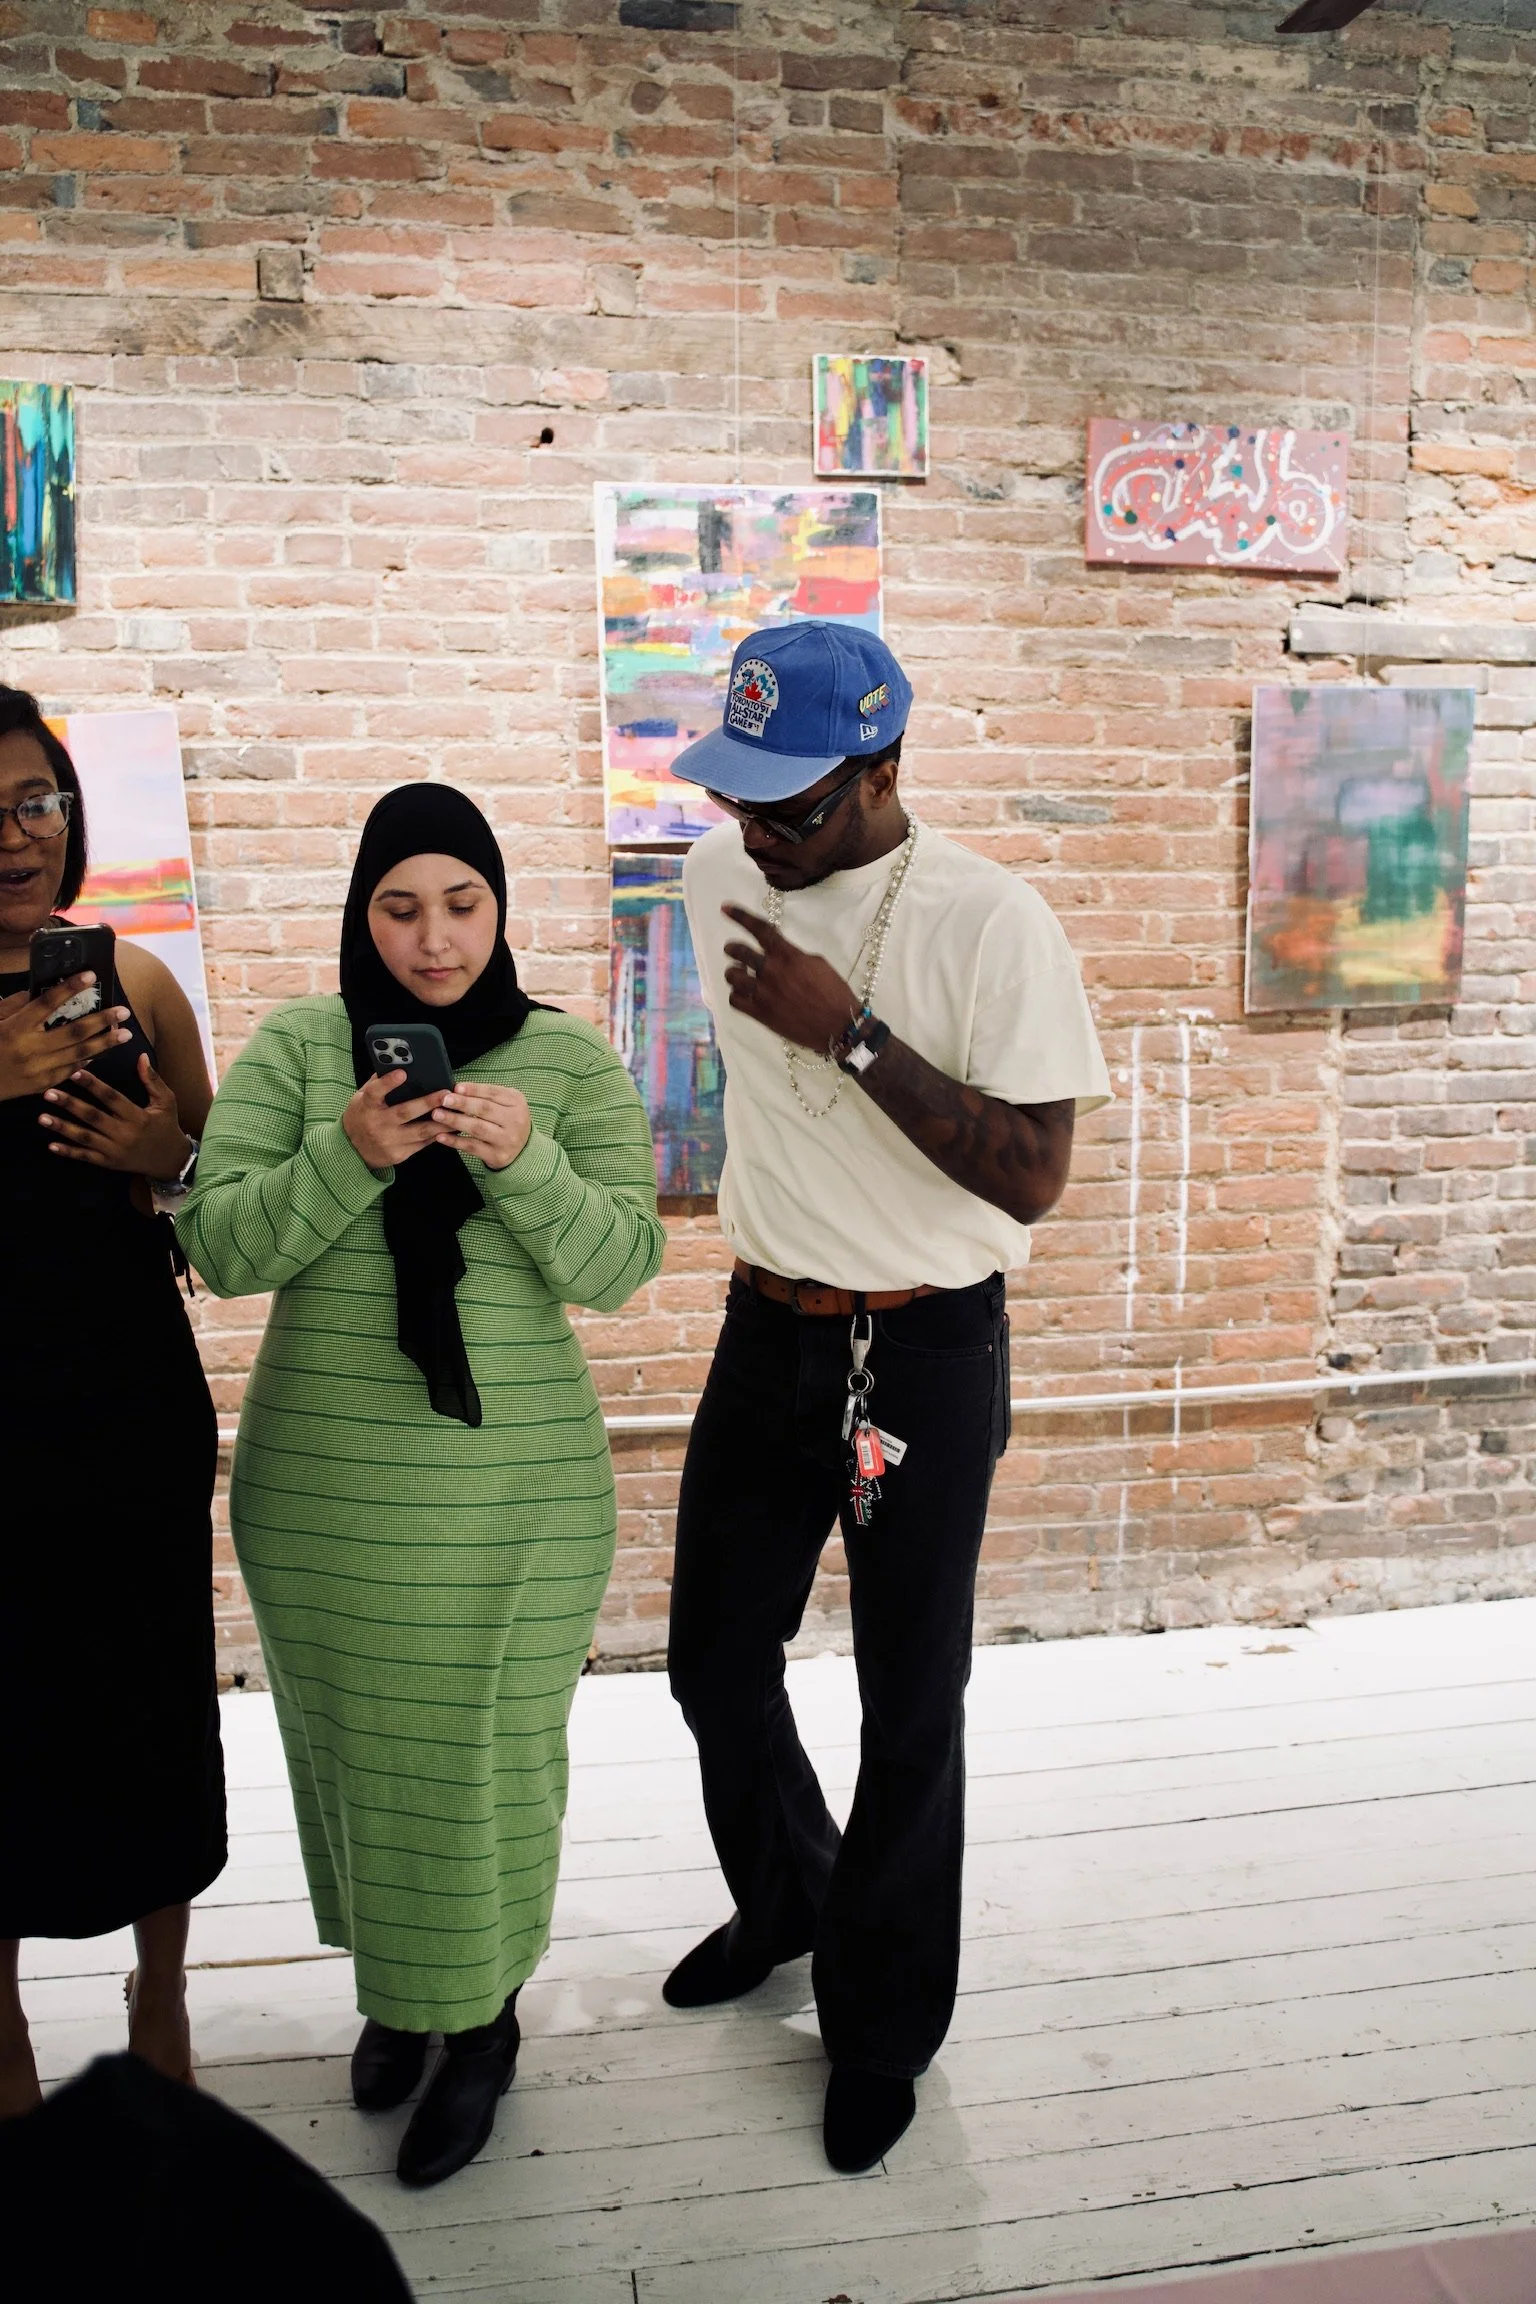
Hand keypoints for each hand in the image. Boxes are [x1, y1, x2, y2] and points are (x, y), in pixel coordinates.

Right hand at [0, 976, 131, 1102]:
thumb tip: (40, 990)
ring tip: (125, 1035)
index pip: (47, 1003)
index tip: (90, 976)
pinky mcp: (42, 1084)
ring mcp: (37, 1069)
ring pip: (78, 1055)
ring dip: (104, 1044)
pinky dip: (87, 1061)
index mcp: (15, 1027)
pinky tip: (101, 1052)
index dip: (69, 988)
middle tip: (123, 1011)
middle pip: (73, 1032)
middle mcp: (29, 1048)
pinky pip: (71, 1071)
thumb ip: (15, 1004)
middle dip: (102, 1021)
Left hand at [38, 1050, 193, 1177]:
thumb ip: (152, 1080)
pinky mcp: (109, 1163)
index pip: (112, 1098)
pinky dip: (69, 1152)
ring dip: (63, 1127)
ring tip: (42, 1118)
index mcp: (138, 1117)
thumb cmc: (167, 1126)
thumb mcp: (167, 1102)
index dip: (93, 1085)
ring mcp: (115, 1151)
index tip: (75, 1073)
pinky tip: (51, 1145)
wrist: (171, 1161)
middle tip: (49, 1093)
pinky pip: (86, 1157)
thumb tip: (142, 1057)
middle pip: (93, 1117)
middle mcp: (125, 1134)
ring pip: (85, 1138)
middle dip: (70, 1104)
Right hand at [341, 1070, 450, 1172]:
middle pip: (405, 1112)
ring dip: (441, 1122)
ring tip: (457, 1111)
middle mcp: (378, 1124)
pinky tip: (451, 1126)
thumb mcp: (361, 1098)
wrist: (353, 1150)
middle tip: (446, 1093)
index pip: (375, 1092)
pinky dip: (438, 1134)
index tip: (402, 1072)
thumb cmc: (361, 1117)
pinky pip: (422, 1143)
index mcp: (367, 1106)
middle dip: (428, 1102)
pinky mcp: (399, 1154)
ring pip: (420, 1131)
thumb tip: (396, 1063)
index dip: (388, 1082)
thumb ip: (377, 1083)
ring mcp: (389, 1141)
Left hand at [436, 1082, 531, 1170]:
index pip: (493, 1093)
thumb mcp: (506, 1104)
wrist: (523, 1150)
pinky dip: (455, 1141)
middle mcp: (515, 1121)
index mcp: (517, 1102)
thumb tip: (457, 1089)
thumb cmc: (507, 1121)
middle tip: (444, 1100)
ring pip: (477, 1128)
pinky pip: (472, 1147)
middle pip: (485, 1109)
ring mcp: (506, 1139)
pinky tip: (441, 1136)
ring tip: (438, 1115)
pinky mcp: (497, 1155)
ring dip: (455, 1120)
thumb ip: (486, 1096)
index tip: (456, 1087)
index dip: (473, 1089)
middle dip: (462, 1103)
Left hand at [721, 905, 861, 1052]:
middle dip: (732, 949)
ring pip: (732, 976)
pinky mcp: (760, 1014)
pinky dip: (737, 995)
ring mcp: (763, 994)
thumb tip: (778, 955)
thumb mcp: (817, 963)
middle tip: (733, 951)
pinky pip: (735, 1000)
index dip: (740, 916)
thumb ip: (793, 955)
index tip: (725, 907)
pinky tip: (744, 994)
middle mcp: (771, 971)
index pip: (760, 930)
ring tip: (742, 975)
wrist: (837, 1026)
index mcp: (788, 956)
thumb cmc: (834, 993)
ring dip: (735, 973)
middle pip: (739, 952)